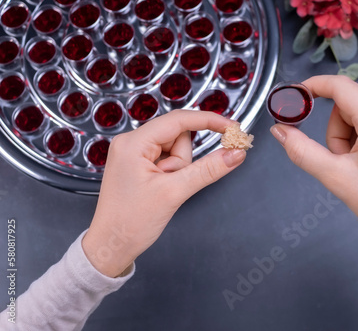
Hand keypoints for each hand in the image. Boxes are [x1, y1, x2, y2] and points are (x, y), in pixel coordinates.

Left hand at [82, 110, 245, 276]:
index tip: (232, 127)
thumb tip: (235, 153)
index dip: (209, 121)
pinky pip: (168, 159)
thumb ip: (208, 170)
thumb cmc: (131, 222)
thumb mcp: (174, 193)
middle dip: (184, 160)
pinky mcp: (139, 164)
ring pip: (175, 148)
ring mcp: (134, 153)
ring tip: (164, 189)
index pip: (179, 120)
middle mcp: (131, 142)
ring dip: (178, 169)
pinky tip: (161, 189)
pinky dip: (173, 173)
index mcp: (133, 143)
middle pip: (178, 136)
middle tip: (174, 183)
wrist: (112, 246)